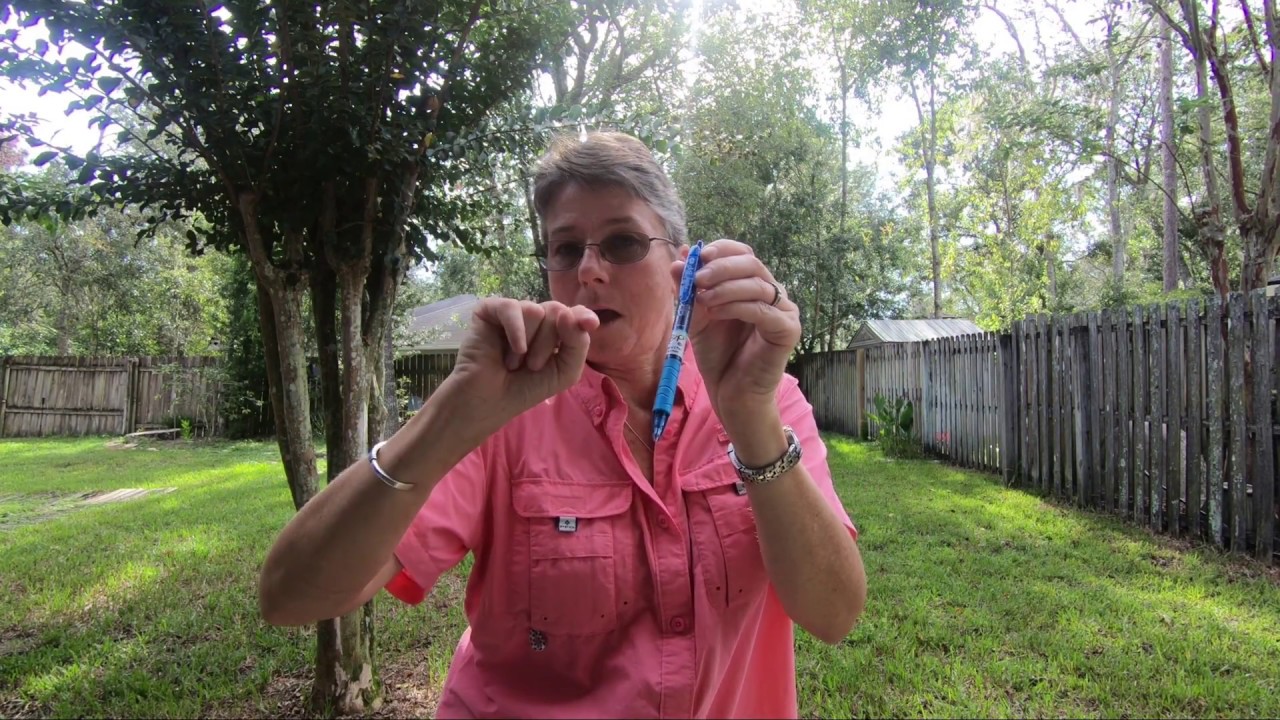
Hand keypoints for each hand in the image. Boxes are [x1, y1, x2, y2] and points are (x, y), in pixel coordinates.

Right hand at [441, 298, 598, 436]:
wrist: (490, 401)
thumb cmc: (526, 388)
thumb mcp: (565, 371)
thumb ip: (578, 343)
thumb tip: (569, 314)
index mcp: (555, 329)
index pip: (574, 313)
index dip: (582, 316)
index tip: (590, 324)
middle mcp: (535, 317)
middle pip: (557, 311)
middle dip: (549, 344)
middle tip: (532, 366)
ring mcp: (513, 313)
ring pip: (536, 311)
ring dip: (529, 344)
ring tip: (514, 362)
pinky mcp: (489, 311)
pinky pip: (511, 307)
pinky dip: (516, 330)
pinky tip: (514, 350)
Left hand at [671, 239, 799, 419]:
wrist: (731, 394)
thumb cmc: (718, 357)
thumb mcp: (697, 316)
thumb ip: (688, 288)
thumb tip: (679, 256)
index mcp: (754, 285)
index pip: (743, 254)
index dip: (721, 250)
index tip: (696, 257)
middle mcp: (773, 294)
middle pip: (752, 263)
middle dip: (721, 267)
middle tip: (696, 277)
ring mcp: (785, 311)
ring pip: (757, 284)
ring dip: (725, 287)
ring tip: (702, 297)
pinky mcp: (788, 330)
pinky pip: (763, 310)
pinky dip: (736, 306)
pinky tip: (716, 312)